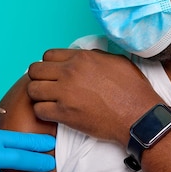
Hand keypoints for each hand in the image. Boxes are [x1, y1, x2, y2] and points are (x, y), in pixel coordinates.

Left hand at [27, 48, 161, 144]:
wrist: (138, 116)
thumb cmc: (132, 89)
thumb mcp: (116, 61)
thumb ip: (95, 56)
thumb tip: (82, 56)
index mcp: (82, 58)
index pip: (48, 55)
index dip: (49, 64)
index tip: (54, 73)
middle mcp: (70, 73)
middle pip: (35, 70)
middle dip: (39, 77)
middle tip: (48, 86)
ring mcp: (65, 94)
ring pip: (32, 89)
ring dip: (38, 94)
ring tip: (49, 100)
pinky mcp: (64, 114)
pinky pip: (38, 110)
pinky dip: (43, 111)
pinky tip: (53, 112)